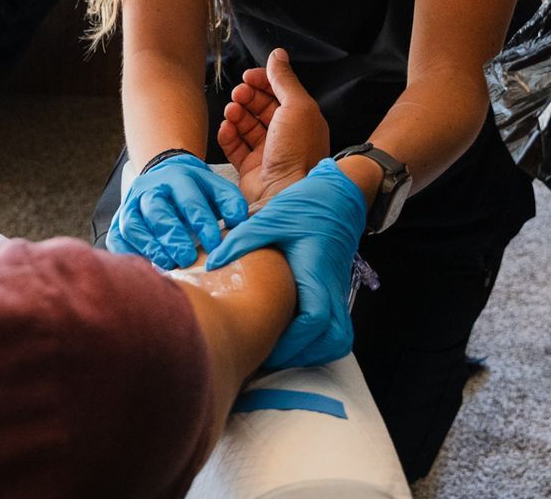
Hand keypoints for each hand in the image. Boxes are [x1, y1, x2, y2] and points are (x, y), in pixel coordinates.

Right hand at [108, 153, 248, 269]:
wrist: (163, 176)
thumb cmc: (194, 190)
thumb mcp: (215, 187)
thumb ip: (230, 202)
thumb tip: (238, 222)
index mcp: (177, 177)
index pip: (189, 200)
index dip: (203, 224)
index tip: (215, 247)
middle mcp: (149, 188)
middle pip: (157, 211)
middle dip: (173, 236)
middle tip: (188, 258)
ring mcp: (130, 204)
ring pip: (133, 225)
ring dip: (151, 247)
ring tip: (168, 265)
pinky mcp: (119, 221)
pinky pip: (117, 238)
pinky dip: (130, 253)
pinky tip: (148, 266)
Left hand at [203, 158, 365, 368]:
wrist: (339, 195)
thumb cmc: (307, 205)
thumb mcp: (272, 217)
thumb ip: (242, 240)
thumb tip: (212, 262)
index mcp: (317, 272)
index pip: (314, 321)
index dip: (290, 341)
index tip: (262, 343)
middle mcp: (332, 288)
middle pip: (333, 341)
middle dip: (303, 356)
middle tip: (270, 354)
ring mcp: (337, 293)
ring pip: (338, 339)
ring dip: (312, 352)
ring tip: (279, 349)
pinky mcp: (335, 293)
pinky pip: (334, 330)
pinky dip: (317, 342)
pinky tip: (290, 335)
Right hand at [218, 48, 329, 205]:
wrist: (286, 194)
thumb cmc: (297, 152)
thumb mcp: (296, 106)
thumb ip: (284, 79)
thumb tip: (278, 55)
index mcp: (302, 120)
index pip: (279, 92)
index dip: (263, 81)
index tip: (249, 76)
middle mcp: (285, 136)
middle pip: (261, 107)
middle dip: (248, 96)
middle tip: (239, 94)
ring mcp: (267, 153)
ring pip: (246, 124)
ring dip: (236, 113)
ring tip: (232, 111)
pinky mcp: (250, 168)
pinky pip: (234, 145)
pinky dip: (228, 134)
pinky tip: (227, 128)